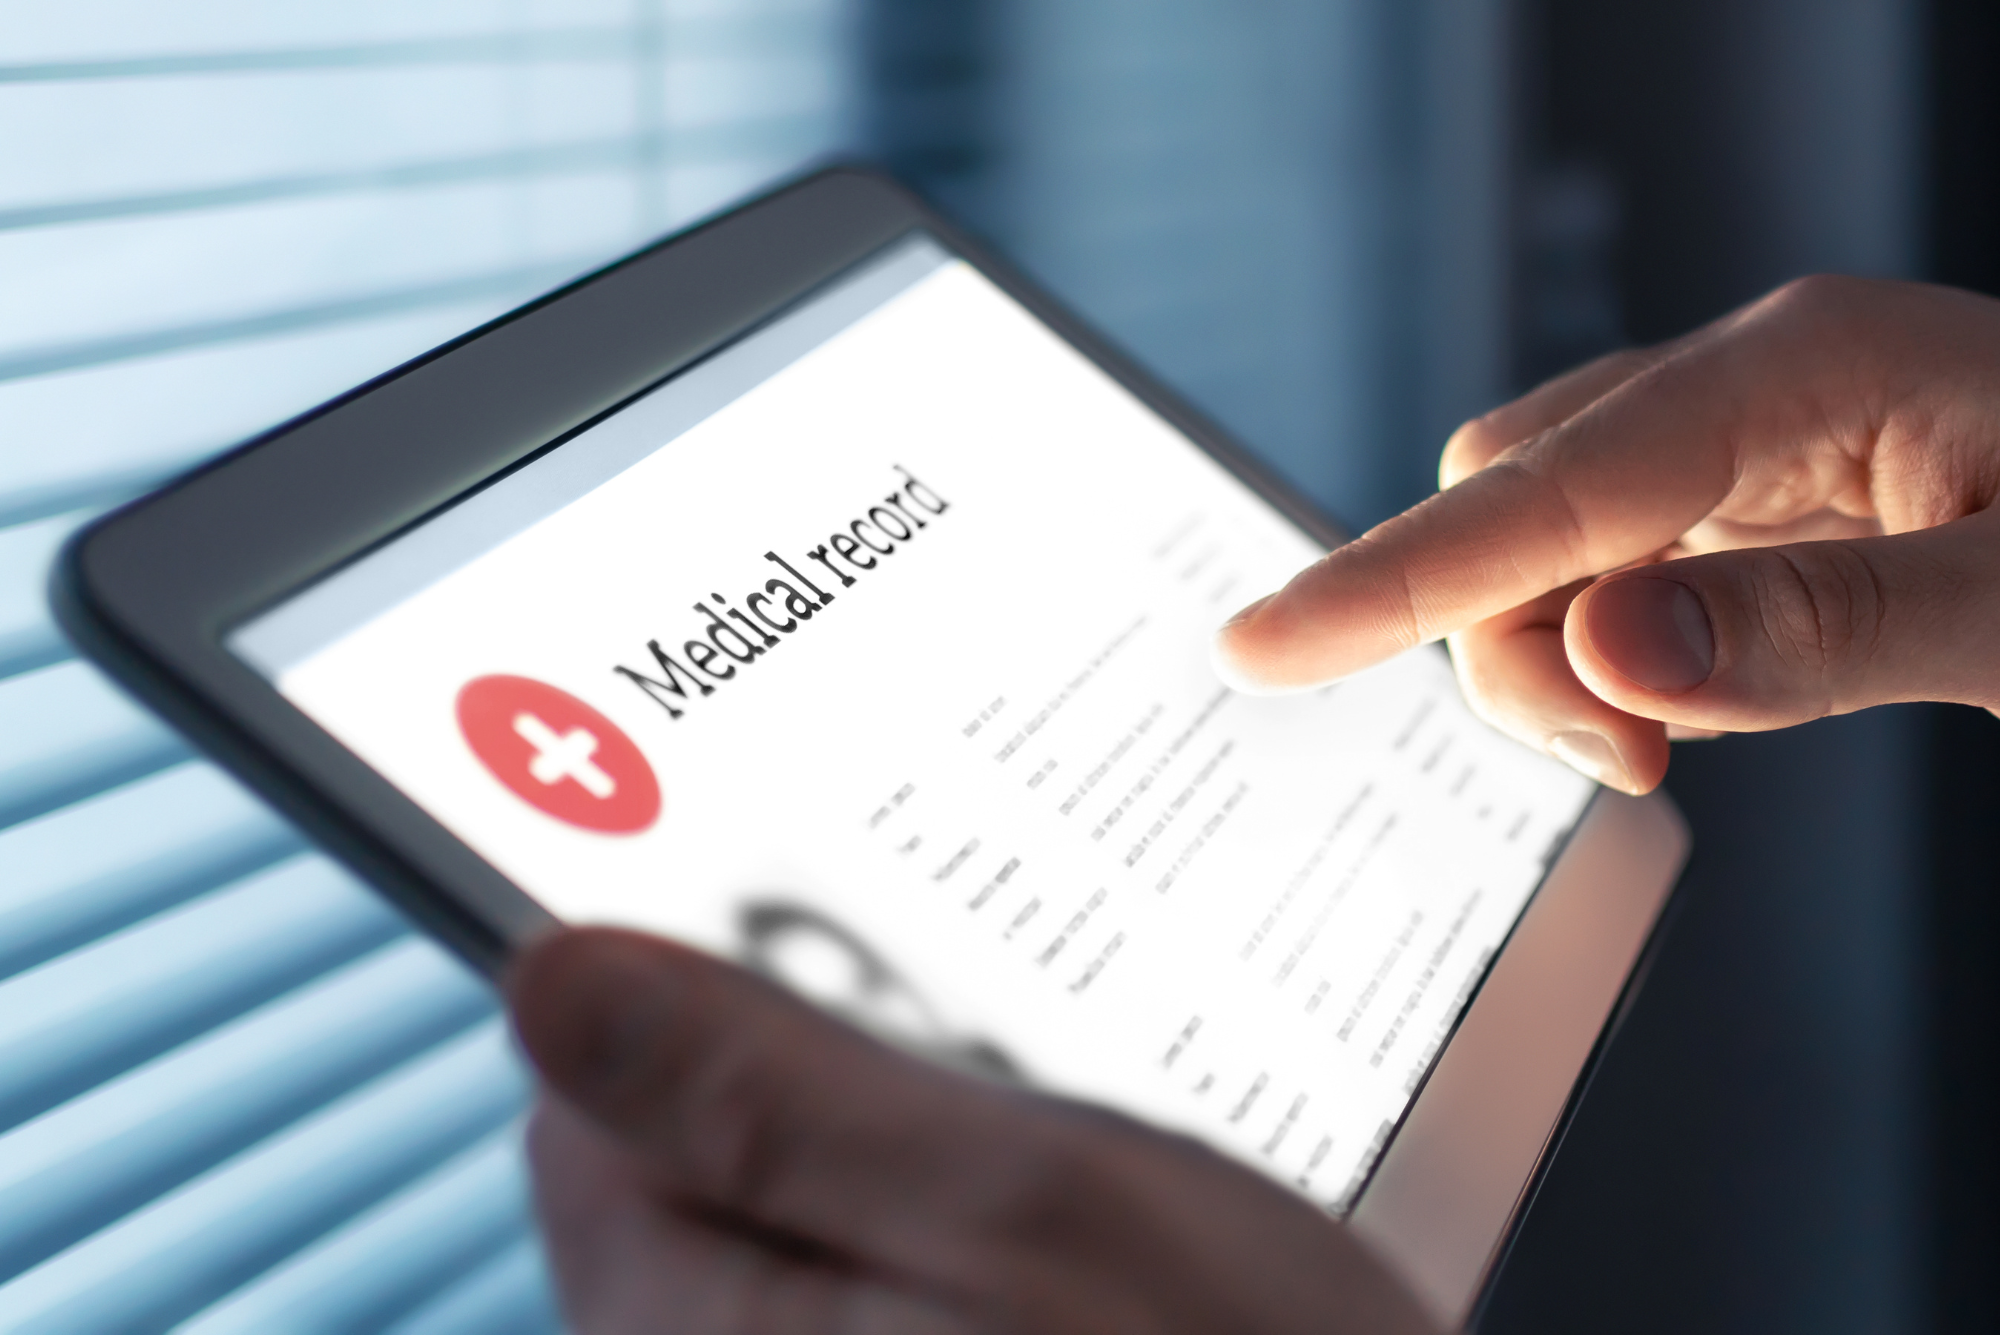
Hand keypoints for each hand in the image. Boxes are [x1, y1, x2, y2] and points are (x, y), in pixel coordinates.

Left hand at [508, 927, 1437, 1334]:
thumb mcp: (1014, 1208)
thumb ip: (771, 1093)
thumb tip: (552, 975)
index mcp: (705, 1334)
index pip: (587, 1095)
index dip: (679, 949)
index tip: (797, 855)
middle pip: (707, 1127)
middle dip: (831, 1021)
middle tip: (978, 977)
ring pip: (818, 1171)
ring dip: (922, 1089)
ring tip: (1053, 1066)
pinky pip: (898, 1233)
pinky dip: (970, 1164)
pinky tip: (1080, 1149)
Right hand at [1214, 275, 1999, 793]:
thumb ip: (1826, 632)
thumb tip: (1606, 656)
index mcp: (1813, 369)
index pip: (1554, 484)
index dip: (1397, 577)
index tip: (1261, 648)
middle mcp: (1755, 380)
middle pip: (1515, 494)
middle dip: (1504, 637)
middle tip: (1628, 763)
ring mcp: (1750, 428)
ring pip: (1542, 529)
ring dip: (1554, 652)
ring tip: (1663, 742)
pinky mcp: (1753, 487)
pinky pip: (1607, 553)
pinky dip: (1602, 642)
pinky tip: (1679, 689)